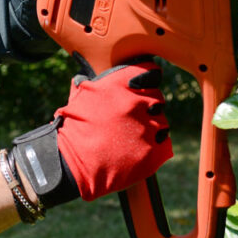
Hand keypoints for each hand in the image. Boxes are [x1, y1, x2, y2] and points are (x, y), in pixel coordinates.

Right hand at [11, 61, 170, 206]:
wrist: (73, 164)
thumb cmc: (73, 129)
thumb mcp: (80, 97)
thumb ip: (92, 84)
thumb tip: (88, 77)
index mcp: (119, 85)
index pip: (151, 72)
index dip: (147, 79)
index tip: (143, 86)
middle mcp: (136, 103)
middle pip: (157, 98)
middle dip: (147, 105)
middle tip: (133, 116)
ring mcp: (147, 128)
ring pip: (162, 122)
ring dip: (151, 126)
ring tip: (133, 136)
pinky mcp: (153, 152)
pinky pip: (164, 143)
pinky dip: (155, 146)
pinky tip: (138, 149)